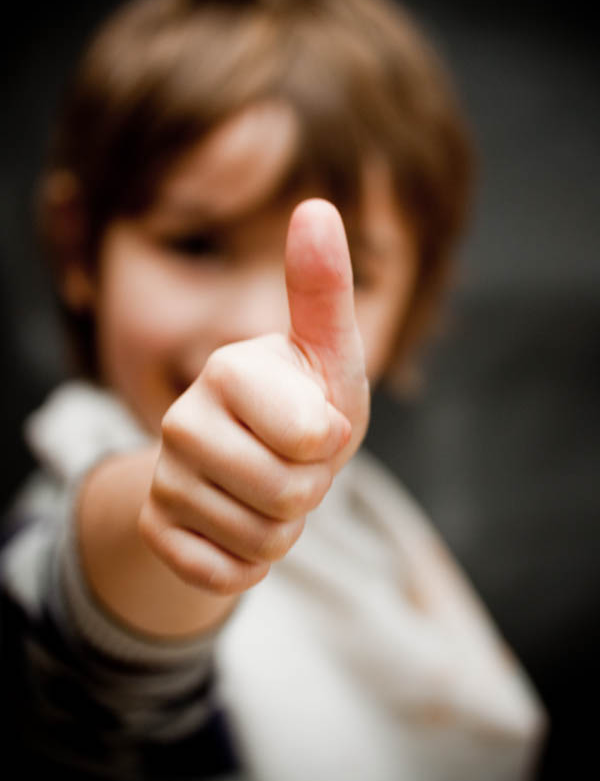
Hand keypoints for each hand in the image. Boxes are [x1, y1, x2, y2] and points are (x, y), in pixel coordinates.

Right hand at [139, 199, 369, 594]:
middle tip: (294, 462)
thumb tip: (316, 205)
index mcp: (228, 368)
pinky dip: (250, 561)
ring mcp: (162, 477)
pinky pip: (226, 575)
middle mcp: (181, 418)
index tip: (316, 421)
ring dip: (285, 526)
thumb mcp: (328, 354)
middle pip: (290, 495)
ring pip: (263, 541)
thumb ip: (324, 288)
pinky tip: (237, 523)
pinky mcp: (156, 528)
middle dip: (312, 490)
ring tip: (268, 487)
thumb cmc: (303, 402)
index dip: (331, 442)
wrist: (247, 462)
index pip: (314, 439)